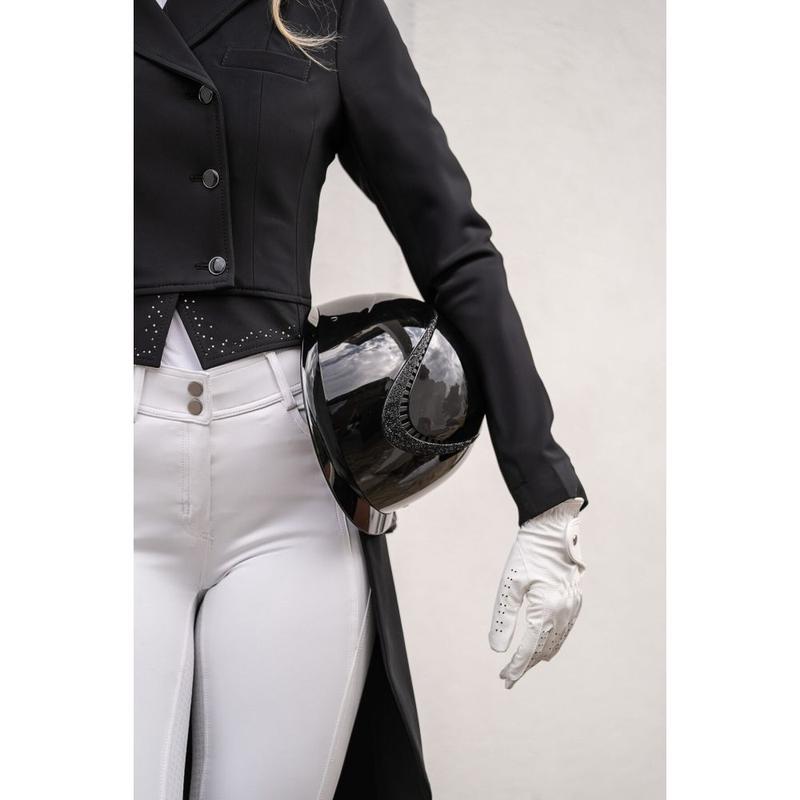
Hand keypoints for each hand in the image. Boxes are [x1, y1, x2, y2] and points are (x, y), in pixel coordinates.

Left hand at [489, 498, 585, 688]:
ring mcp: (573, 608)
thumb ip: (504, 619)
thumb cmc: (527, 554)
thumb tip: (497, 649)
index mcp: (546, 609)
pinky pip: (564, 631)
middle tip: (507, 677)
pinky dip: (551, 643)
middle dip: (525, 665)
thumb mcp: (509, 585)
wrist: (553, 530)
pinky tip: (541, 646)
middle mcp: (563, 612)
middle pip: (543, 650)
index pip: (529, 649)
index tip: (504, 679)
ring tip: (521, 665)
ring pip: (555, 643)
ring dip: (538, 655)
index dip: (516, 666)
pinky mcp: (576, 602)